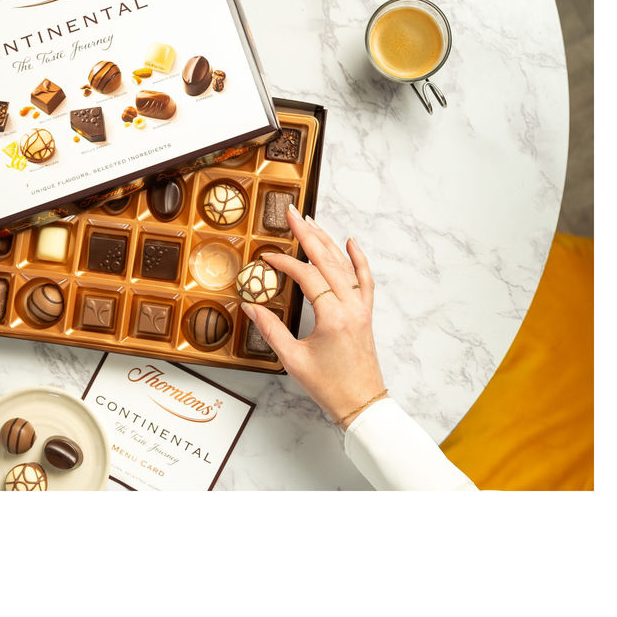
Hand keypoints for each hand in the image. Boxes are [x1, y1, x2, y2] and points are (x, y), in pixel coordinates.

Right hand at [246, 204, 385, 428]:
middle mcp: (350, 306)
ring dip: (327, 240)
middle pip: (328, 260)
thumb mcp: (293, 360)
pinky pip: (365, 278)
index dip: (285, 263)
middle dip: (308, 234)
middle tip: (292, 213)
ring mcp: (361, 307)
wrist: (361, 403)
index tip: (266, 257)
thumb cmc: (329, 386)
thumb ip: (270, 329)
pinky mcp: (365, 312)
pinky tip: (350, 241)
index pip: (307, 276)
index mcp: (333, 316)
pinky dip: (358, 258)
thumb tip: (250, 306)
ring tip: (310, 221)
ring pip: (345, 264)